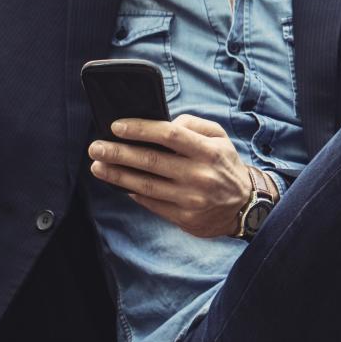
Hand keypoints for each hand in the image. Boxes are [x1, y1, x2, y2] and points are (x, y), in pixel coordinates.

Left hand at [87, 114, 252, 237]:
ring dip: (118, 175)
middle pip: (152, 161)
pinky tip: (119, 183)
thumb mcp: (220, 138)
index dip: (141, 129)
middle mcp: (199, 176)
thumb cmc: (225, 165)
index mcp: (209, 152)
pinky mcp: (184, 218)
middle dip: (119, 153)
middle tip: (96, 147)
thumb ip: (194, 124)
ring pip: (146, 185)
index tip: (117, 126)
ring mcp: (191, 199)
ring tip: (97, 166)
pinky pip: (152, 203)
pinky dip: (133, 193)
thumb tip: (165, 123)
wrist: (244, 207)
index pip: (170, 135)